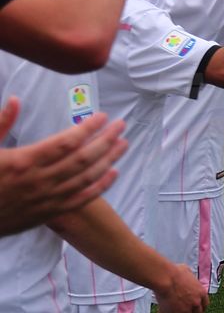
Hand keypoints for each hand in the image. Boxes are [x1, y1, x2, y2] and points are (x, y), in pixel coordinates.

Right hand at [0, 100, 127, 235]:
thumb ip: (0, 123)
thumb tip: (14, 99)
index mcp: (24, 161)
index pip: (67, 142)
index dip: (89, 128)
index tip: (102, 116)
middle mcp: (40, 180)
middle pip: (83, 158)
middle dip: (106, 139)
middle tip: (121, 125)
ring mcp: (47, 199)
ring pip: (87, 178)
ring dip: (109, 159)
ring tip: (123, 144)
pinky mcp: (49, 213)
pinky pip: (81, 199)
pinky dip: (100, 186)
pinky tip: (113, 173)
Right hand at [155, 264, 208, 312]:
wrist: (166, 279)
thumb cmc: (174, 272)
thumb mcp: (187, 271)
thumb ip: (189, 277)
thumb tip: (186, 274)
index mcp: (201, 293)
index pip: (205, 305)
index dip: (200, 307)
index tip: (195, 309)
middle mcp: (196, 302)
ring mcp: (187, 309)